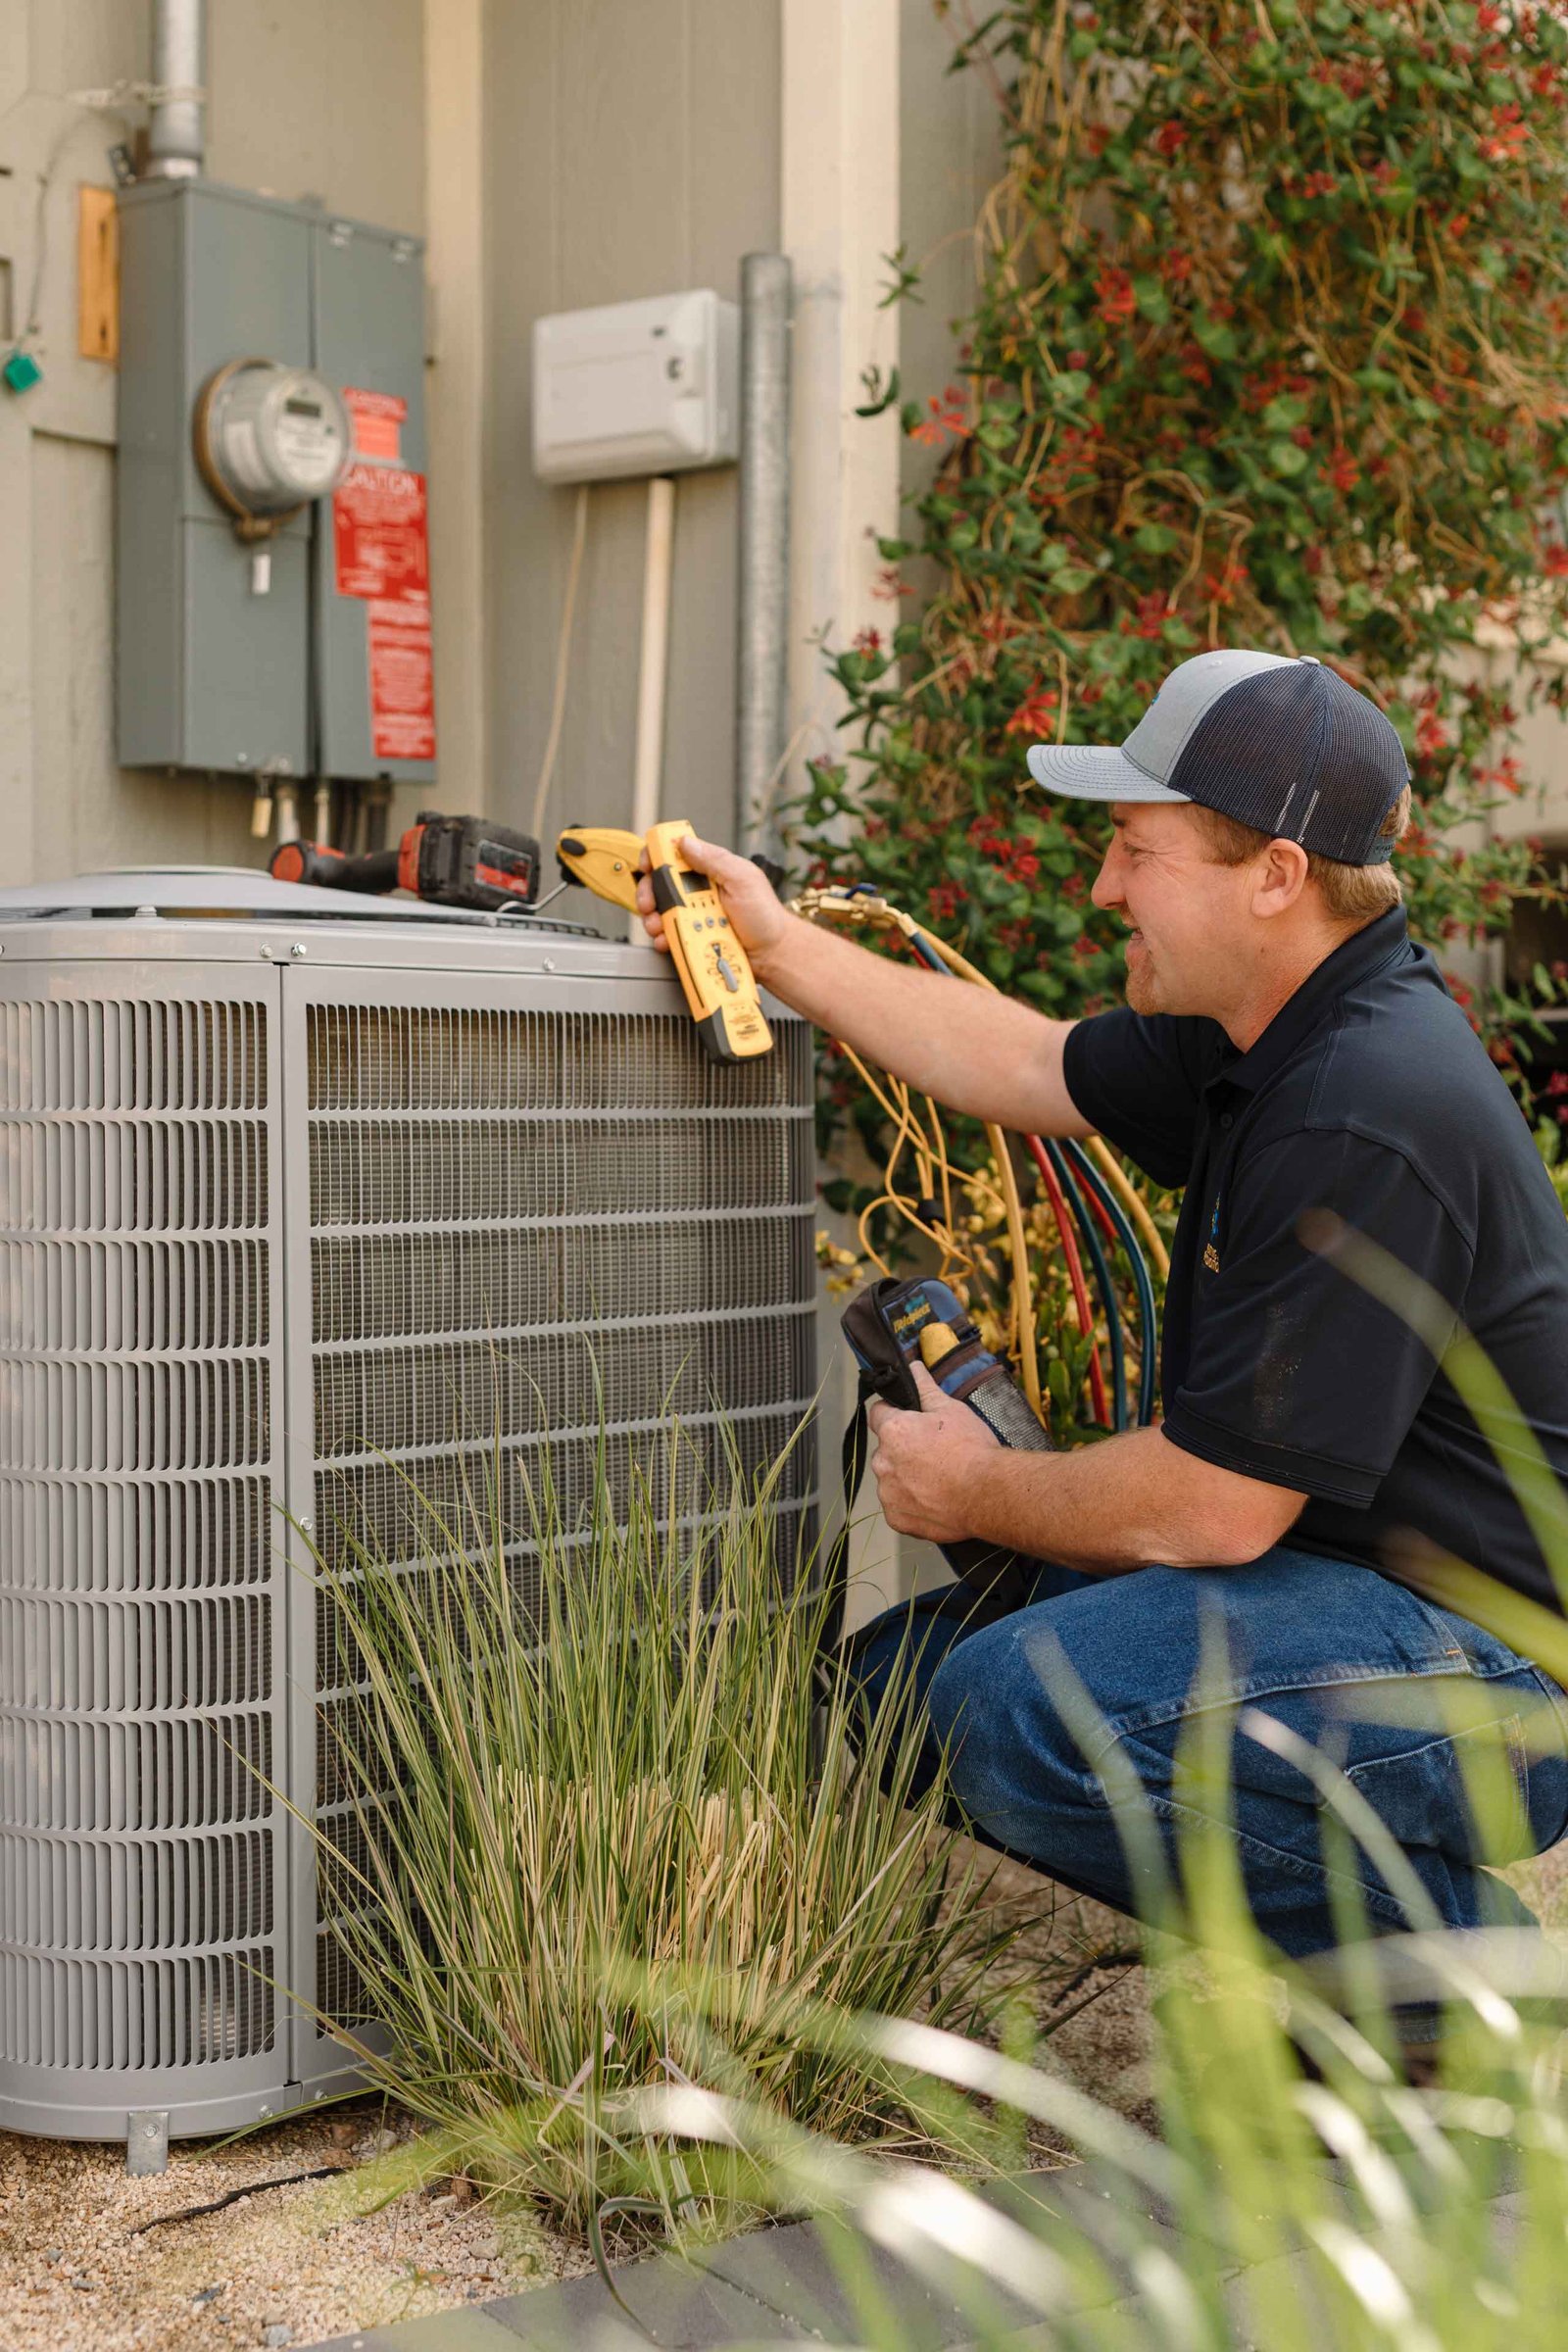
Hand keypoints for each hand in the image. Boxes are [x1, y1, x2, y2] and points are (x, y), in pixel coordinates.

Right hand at [634, 832, 790, 971]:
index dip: (656, 855)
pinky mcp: (690, 936)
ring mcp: (692, 914)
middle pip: (659, 884)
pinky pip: (669, 935)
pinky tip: (668, 940)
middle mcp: (698, 891)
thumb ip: (715, 860)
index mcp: (709, 870)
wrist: (771, 954)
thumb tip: (686, 842)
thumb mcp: (743, 879)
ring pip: (660, 911)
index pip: (675, 853)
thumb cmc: (765, 917)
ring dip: (654, 918)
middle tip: (650, 903)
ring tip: (659, 925)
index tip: (648, 865)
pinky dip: (664, 938)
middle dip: (648, 892)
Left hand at [866, 1361, 1000, 1543]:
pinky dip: (913, 1504)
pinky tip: (937, 1499)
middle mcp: (883, 1461)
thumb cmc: (971, 1450)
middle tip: (936, 1454)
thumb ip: (925, 1388)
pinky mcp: (897, 1518)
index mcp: (893, 1431)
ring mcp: (888, 1493)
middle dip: (905, 1450)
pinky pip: (899, 1506)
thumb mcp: (951, 1410)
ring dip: (908, 1478)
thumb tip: (913, 1368)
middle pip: (887, 1450)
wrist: (988, 1494)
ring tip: (940, 1479)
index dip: (895, 1414)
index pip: (878, 1414)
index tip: (913, 1421)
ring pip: (892, 1479)